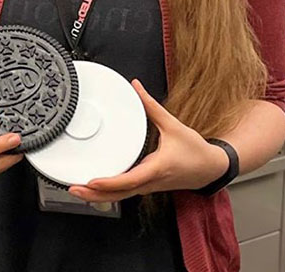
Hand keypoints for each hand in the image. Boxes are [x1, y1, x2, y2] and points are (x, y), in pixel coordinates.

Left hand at [68, 80, 228, 202]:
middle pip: (119, 195)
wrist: (211, 169)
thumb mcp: (173, 125)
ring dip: (99, 196)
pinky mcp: (147, 186)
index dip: (110, 182)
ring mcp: (148, 187)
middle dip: (95, 194)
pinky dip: (109, 192)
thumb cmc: (195, 151)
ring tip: (78, 189)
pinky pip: (125, 192)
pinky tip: (96, 188)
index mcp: (156, 168)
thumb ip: (152, 106)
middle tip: (73, 189)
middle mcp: (150, 182)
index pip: (129, 180)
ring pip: (120, 196)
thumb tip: (136, 87)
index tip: (93, 181)